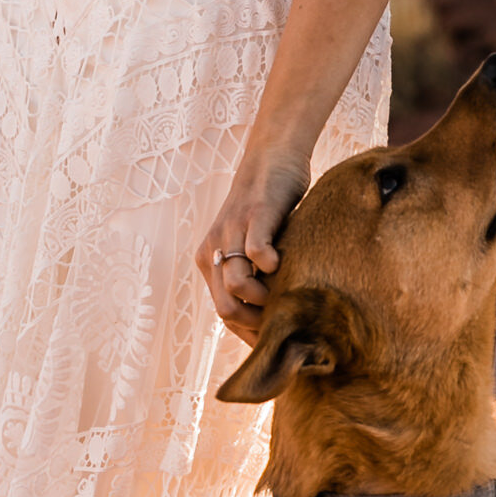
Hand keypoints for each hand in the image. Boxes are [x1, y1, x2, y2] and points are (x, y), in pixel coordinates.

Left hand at [197, 152, 311, 339]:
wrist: (272, 157)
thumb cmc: (270, 208)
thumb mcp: (253, 246)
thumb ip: (256, 275)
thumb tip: (276, 316)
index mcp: (210, 261)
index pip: (223, 313)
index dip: (249, 333)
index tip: (275, 339)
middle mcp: (213, 249)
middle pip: (225, 308)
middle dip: (256, 322)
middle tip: (283, 320)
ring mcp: (231, 231)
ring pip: (236, 285)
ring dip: (265, 298)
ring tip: (285, 293)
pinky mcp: (254, 215)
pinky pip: (255, 253)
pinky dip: (270, 265)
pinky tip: (284, 263)